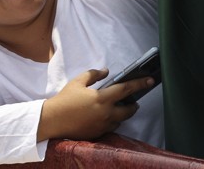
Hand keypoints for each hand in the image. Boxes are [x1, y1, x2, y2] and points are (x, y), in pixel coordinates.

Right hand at [36, 68, 150, 141]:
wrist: (53, 121)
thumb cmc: (65, 99)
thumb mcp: (78, 82)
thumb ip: (94, 74)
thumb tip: (106, 71)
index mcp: (102, 98)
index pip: (126, 89)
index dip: (140, 83)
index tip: (150, 80)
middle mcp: (106, 113)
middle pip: (129, 110)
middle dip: (134, 104)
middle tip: (134, 100)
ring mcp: (103, 125)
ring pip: (121, 120)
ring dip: (122, 114)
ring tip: (119, 107)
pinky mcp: (98, 134)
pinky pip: (111, 127)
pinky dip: (112, 121)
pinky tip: (106, 116)